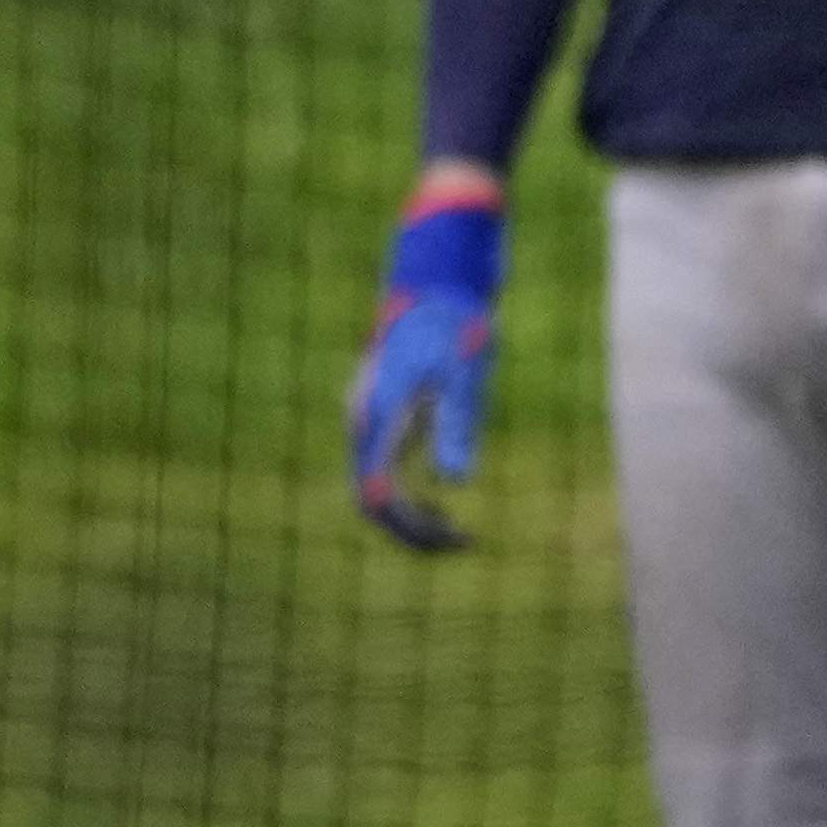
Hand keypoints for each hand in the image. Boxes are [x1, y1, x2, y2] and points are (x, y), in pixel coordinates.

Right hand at [350, 178, 504, 552]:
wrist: (435, 283)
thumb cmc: (454, 326)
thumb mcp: (463, 375)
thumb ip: (456, 425)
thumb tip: (454, 481)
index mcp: (377, 416)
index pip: (377, 495)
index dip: (411, 526)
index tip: (454, 538)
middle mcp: (362, 423)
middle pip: (370, 499)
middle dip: (412, 530)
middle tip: (464, 543)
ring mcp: (366, 420)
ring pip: (373, 488)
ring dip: (410, 516)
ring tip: (458, 534)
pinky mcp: (379, 417)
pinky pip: (382, 471)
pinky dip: (409, 494)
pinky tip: (442, 500)